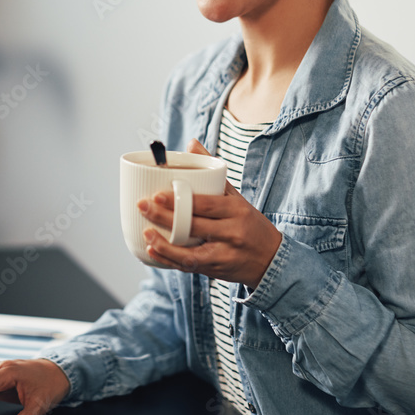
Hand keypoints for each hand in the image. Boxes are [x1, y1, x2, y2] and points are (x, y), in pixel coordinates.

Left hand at [139, 139, 282, 287]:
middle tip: (142, 206)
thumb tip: (191, 144)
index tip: (157, 194)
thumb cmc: (249, 223)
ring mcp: (225, 254)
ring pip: (191, 252)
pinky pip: (190, 266)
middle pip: (194, 225)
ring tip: (146, 232)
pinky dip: (170, 259)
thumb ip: (213, 172)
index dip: (180, 201)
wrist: (272, 259)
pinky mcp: (217, 270)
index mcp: (237, 210)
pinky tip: (153, 250)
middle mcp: (232, 232)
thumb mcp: (236, 196)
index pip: (206, 204)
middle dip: (165, 217)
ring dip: (165, 244)